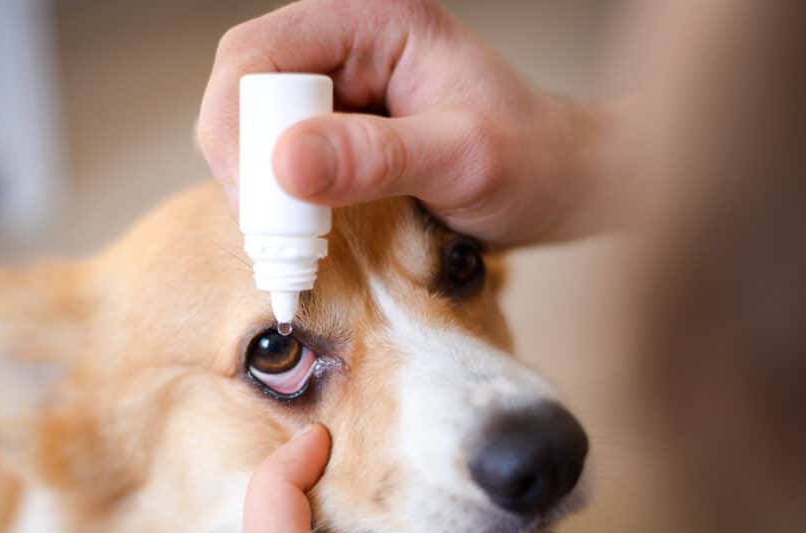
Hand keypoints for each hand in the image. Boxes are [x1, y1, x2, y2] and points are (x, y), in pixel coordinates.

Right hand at [197, 0, 609, 246]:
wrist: (563, 183)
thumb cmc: (533, 160)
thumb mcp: (463, 160)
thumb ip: (377, 158)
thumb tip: (284, 164)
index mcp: (374, 21)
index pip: (259, 53)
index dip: (243, 125)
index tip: (266, 200)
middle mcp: (346, 44)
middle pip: (243, 90)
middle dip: (248, 162)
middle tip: (278, 231)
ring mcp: (339, 87)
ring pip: (253, 128)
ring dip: (261, 188)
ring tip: (295, 238)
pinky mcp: (339, 127)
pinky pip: (279, 157)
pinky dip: (281, 199)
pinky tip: (304, 231)